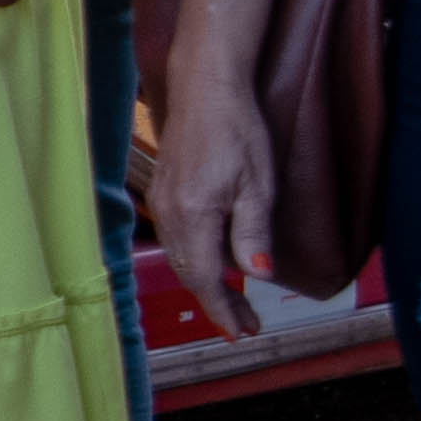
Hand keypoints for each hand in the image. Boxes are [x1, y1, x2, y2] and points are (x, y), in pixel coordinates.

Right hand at [149, 79, 275, 335]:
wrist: (204, 87)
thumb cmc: (238, 130)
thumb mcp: (258, 185)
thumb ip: (254, 233)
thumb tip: (257, 276)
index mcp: (194, 214)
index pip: (206, 278)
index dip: (223, 310)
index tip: (242, 333)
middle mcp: (170, 212)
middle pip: (189, 272)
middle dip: (217, 302)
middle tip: (247, 325)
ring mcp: (162, 201)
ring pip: (180, 257)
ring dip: (206, 283)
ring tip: (235, 302)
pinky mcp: (162, 190)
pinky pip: (176, 238)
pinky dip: (195, 260)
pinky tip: (216, 261)